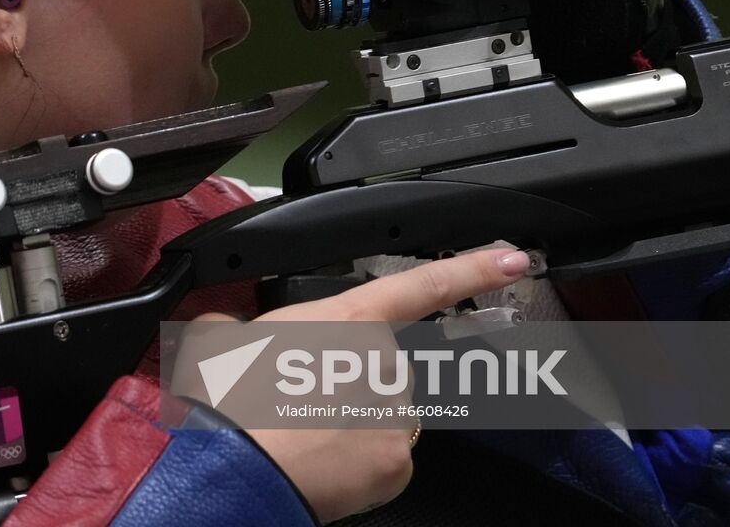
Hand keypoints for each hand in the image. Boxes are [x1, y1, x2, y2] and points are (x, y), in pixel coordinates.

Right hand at [197, 247, 529, 521]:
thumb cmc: (226, 401)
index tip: (514, 259)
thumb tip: (229, 330)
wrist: (233, 468)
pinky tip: (322, 465)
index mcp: (345, 320)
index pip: (421, 286)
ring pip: (385, 415)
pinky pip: (384, 458)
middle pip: (382, 368)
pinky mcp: (395, 462)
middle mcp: (381, 362)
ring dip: (354, 423)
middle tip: (299, 401)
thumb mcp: (215, 336)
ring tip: (303, 436)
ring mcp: (394, 414)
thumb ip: (238, 322)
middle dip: (349, 382)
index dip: (472, 268)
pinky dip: (359, 465)